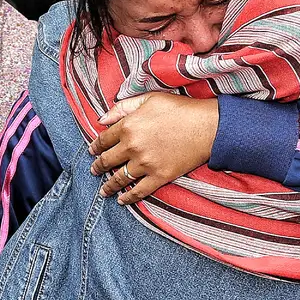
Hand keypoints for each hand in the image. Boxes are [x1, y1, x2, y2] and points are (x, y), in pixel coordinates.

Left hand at [88, 94, 217, 205]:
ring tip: (103, 190)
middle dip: (97, 166)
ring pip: (119, 178)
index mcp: (128, 126)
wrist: (208, 126)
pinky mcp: (159, 177)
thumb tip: (102, 119)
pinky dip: (128, 198)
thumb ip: (123, 107)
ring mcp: (145, 164)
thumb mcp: (149, 99)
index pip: (104, 139)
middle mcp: (132, 147)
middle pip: (107, 160)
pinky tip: (121, 200)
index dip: (95, 146)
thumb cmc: (180, 109)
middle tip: (93, 170)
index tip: (92, 151)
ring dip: (108, 185)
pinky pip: (139, 191)